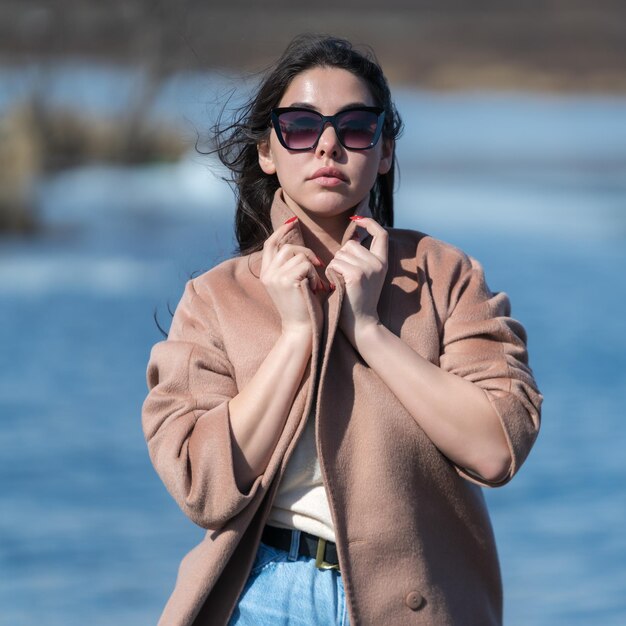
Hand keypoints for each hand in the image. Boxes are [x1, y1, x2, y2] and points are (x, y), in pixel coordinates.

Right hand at [260, 219, 324, 333]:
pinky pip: (305, 264)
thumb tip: (298, 246)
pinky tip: (317, 288)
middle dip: (306, 252)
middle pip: (286, 247)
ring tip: (316, 282)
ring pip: (297, 255)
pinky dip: (315, 274)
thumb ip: (292, 266)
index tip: (293, 222)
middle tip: (319, 265)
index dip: (281, 231)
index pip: (270, 244)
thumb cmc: (304, 308)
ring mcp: (275, 277)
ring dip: (312, 266)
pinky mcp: (287, 281)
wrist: (302, 330)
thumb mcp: (294, 283)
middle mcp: (267, 274)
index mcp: (266, 274)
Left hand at [326, 217, 387, 342]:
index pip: (381, 234)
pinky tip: (337, 287)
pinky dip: (331, 275)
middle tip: (343, 278)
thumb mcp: (366, 277)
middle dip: (341, 258)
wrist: (361, 324)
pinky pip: (334, 264)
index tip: (356, 220)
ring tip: (341, 284)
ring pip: (339, 254)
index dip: (369, 223)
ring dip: (334, 268)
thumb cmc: (356, 301)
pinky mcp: (356, 275)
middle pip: (350, 244)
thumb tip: (353, 238)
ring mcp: (368, 268)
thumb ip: (362, 258)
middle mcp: (378, 263)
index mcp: (382, 262)